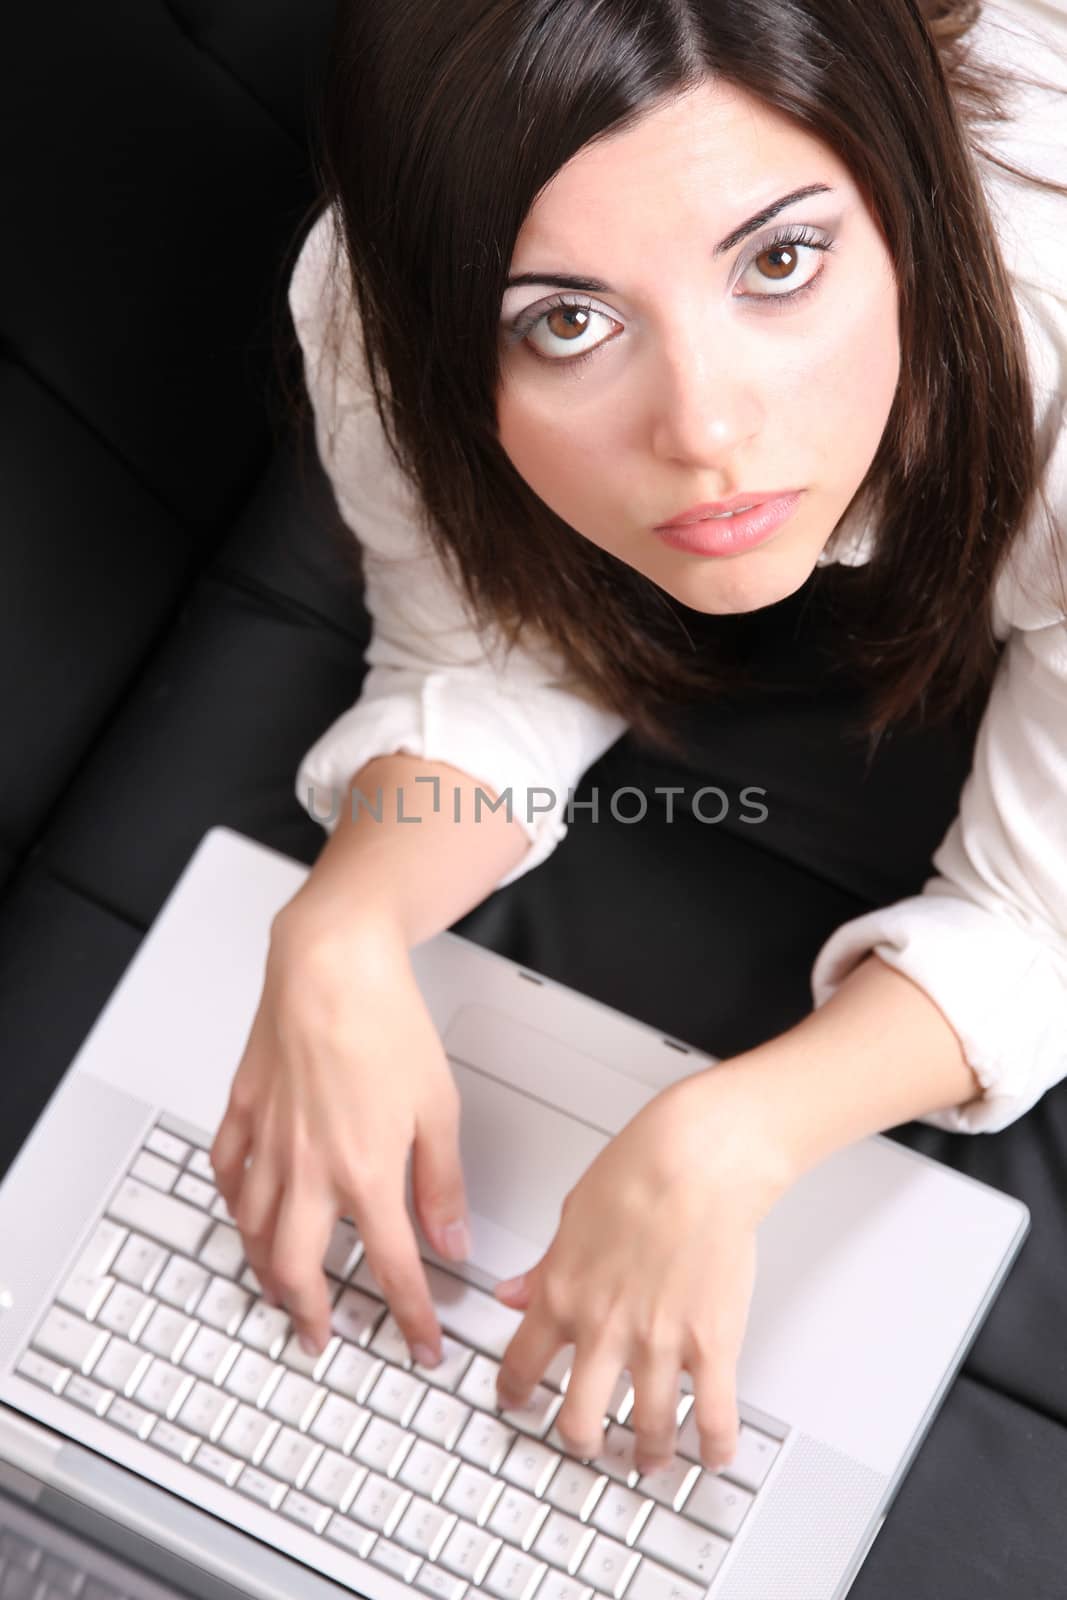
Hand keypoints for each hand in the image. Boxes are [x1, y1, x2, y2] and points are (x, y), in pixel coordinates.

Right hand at [209, 891, 469, 1363]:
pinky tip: (241, 1209)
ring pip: (253, 1230)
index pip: (392, 1268)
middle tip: (323, 1337)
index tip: (421, 1342)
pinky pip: (226, 1171)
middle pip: (300, 1268)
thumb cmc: (384, 1021)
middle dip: (313, 1316)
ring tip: (279, 1290)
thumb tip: (452, 1239)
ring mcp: (269, 1141)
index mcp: (365, 1173)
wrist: (331, 964)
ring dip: (266, 1271)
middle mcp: (309, 1167)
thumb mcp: (439, 1108)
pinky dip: (232, 1203)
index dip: (410, 1317)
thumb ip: (443, 1184)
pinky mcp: (244, 1109)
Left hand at [491, 1070, 790, 1474]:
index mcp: (562, 1295)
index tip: (519, 1404)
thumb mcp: (571, 1218)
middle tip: (589, 1444)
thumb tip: (512, 1293)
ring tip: (650, 1459)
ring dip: (647, 1454)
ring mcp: (659, 1343)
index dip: (515, 1395)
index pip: (520, 1367)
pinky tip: (712, 1452)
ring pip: (647, 1430)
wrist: (696, 1159)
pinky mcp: (712, 1343)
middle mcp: (605, 1329)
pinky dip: (714, 1446)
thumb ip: (543, 1268)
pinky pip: (714, 1416)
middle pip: (578, 1422)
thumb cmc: (639, 1171)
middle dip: (581, 1442)